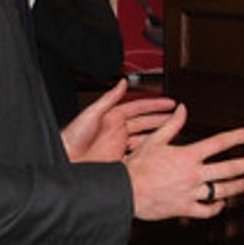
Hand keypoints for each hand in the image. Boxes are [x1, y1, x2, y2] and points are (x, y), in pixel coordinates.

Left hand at [61, 78, 175, 162]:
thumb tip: (122, 82)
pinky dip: (148, 156)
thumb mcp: (91, 113)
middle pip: (145, 124)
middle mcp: (117, 132)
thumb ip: (108, 98)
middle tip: (178, 117)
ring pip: (144, 140)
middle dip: (162, 119)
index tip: (170, 103)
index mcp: (113, 118)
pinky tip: (157, 156)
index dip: (155, 105)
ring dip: (157, 137)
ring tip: (172, 135)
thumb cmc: (72, 137)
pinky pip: (137, 157)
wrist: (65, 160)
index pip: (139, 108)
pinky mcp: (118, 161)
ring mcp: (118, 147)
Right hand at [122, 104, 243, 219]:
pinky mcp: (185, 208)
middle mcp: (193, 174)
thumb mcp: (153, 140)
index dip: (237, 137)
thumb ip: (172, 125)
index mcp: (187, 155)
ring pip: (221, 191)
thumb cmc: (137, 167)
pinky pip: (206, 211)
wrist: (125, 192)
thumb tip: (182, 109)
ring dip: (237, 187)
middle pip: (228, 169)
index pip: (219, 143)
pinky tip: (220, 204)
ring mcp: (191, 193)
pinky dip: (216, 208)